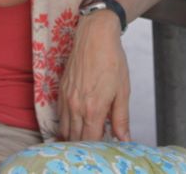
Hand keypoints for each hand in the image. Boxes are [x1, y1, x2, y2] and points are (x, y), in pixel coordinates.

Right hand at [58, 11, 131, 141]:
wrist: (94, 36)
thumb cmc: (112, 60)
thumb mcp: (123, 91)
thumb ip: (121, 118)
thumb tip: (124, 139)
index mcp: (93, 108)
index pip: (91, 140)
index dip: (98, 148)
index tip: (105, 148)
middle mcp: (76, 106)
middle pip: (75, 138)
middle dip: (85, 146)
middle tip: (96, 144)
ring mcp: (66, 99)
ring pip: (65, 129)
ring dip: (74, 137)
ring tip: (86, 138)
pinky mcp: (61, 91)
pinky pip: (60, 116)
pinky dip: (66, 125)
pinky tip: (76, 123)